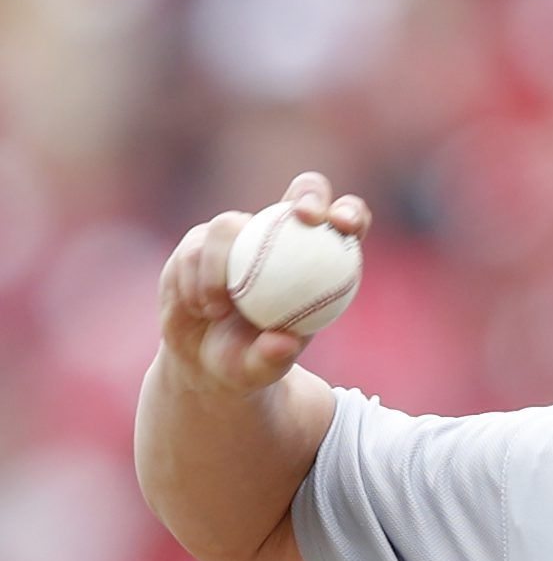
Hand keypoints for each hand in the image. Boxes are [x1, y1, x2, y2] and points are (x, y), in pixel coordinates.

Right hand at [156, 171, 369, 395]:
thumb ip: (273, 357)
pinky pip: (194, 247)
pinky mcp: (199, 243)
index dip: (350, 214)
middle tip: (302, 218)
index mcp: (317, 263)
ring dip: (221, 265)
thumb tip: (281, 343)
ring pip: (231, 224)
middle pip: (305, 191)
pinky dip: (194, 277)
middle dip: (310, 195)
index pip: (345, 224)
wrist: (204, 362)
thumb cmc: (251, 362)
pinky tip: (198, 306)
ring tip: (216, 309)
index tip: (345, 226)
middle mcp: (281, 237)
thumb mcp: (262, 369)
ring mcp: (239, 236)